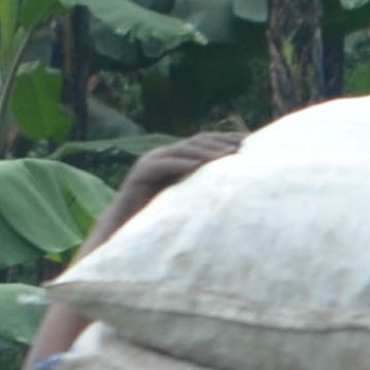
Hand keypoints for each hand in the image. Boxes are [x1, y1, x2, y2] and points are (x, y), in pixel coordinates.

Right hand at [97, 133, 240, 240]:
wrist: (125, 228)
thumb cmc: (157, 219)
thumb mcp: (185, 200)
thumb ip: (200, 190)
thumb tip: (230, 192)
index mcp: (173, 159)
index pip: (201, 143)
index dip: (222, 141)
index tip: (244, 144)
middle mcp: (162, 156)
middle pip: (195, 143)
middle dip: (219, 144)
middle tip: (239, 148)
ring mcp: (150, 162)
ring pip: (182, 151)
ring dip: (205, 152)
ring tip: (225, 155)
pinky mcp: (141, 173)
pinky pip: (164, 165)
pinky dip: (182, 164)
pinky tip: (198, 166)